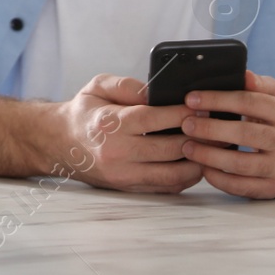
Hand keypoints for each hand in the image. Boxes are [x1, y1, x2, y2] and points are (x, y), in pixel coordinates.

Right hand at [56, 74, 202, 192]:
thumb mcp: (97, 86)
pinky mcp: (130, 188)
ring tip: (211, 146)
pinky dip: (187, 176)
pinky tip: (195, 161)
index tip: (202, 107)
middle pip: (170, 148)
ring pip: (174, 173)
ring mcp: (124, 175)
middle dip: (198, 136)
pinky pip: (168, 187)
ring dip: (198, 160)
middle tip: (215, 126)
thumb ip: (127, 86)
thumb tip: (158, 92)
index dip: (181, 113)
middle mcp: (116, 153)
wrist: (60, 144)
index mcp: (108, 124)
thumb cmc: (84, 113)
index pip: (152, 119)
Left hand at [181, 70, 274, 198]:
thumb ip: (259, 84)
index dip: (217, 100)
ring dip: (210, 156)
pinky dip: (220, 179)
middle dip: (210, 129)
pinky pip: (243, 187)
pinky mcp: (274, 188)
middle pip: (245, 134)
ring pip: (242, 164)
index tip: (190, 99)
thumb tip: (242, 74)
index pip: (249, 102)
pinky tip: (203, 169)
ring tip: (187, 147)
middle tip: (185, 124)